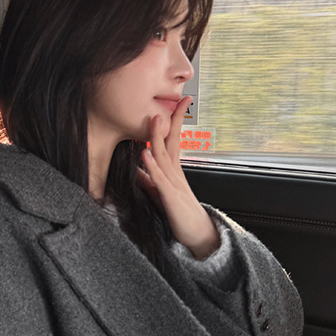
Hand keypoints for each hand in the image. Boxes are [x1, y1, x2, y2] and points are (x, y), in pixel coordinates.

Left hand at [138, 96, 220, 259]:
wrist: (198, 235)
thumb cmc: (181, 215)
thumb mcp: (161, 194)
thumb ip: (149, 181)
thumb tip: (136, 169)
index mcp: (173, 171)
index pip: (173, 141)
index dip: (173, 121)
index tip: (179, 102)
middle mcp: (175, 174)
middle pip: (171, 143)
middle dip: (170, 121)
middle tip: (173, 99)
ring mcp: (173, 185)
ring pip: (165, 157)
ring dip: (157, 138)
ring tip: (154, 119)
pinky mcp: (170, 199)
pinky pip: (160, 180)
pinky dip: (152, 167)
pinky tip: (145, 155)